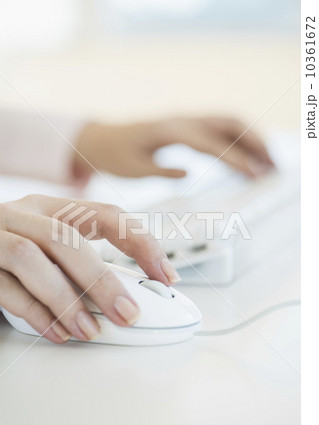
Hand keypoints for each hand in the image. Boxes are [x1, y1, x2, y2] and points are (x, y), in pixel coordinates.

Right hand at [0, 194, 178, 342]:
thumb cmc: (13, 246)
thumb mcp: (49, 241)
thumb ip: (81, 261)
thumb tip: (127, 296)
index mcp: (52, 206)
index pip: (106, 213)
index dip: (140, 242)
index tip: (165, 273)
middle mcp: (24, 214)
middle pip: (69, 238)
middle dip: (102, 280)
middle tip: (128, 313)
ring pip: (34, 258)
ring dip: (66, 297)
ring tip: (90, 330)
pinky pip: (4, 286)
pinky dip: (34, 312)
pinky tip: (58, 332)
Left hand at [73, 116, 273, 178]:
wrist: (102, 138)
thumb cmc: (115, 154)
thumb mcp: (133, 168)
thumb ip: (160, 170)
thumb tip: (188, 174)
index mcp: (170, 131)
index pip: (211, 144)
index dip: (235, 159)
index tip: (254, 175)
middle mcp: (183, 120)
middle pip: (229, 123)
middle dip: (255, 143)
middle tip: (273, 166)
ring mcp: (188, 121)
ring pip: (229, 123)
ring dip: (252, 140)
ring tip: (268, 163)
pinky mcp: (188, 127)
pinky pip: (220, 130)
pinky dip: (238, 142)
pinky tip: (246, 159)